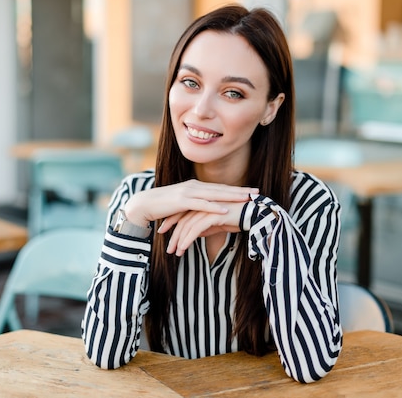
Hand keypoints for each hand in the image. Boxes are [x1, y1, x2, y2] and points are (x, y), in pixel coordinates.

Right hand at [123, 179, 257, 227]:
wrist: (144, 205)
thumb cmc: (163, 208)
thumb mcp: (183, 207)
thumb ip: (195, 208)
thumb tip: (206, 215)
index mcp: (196, 187)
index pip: (220, 188)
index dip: (236, 189)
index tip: (252, 191)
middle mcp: (194, 186)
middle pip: (222, 189)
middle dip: (240, 190)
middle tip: (257, 192)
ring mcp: (188, 192)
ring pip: (215, 194)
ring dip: (232, 196)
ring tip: (247, 198)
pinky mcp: (182, 201)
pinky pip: (201, 204)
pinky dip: (214, 206)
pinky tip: (225, 208)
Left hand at [159, 201, 246, 255]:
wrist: (254, 215)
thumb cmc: (237, 218)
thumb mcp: (217, 224)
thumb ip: (204, 227)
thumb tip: (194, 234)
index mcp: (203, 202)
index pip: (183, 212)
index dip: (172, 223)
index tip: (164, 233)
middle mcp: (203, 203)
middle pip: (182, 219)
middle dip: (173, 234)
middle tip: (168, 249)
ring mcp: (208, 208)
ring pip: (187, 225)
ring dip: (179, 240)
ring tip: (174, 253)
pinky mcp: (213, 215)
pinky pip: (195, 229)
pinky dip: (187, 240)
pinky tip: (183, 249)